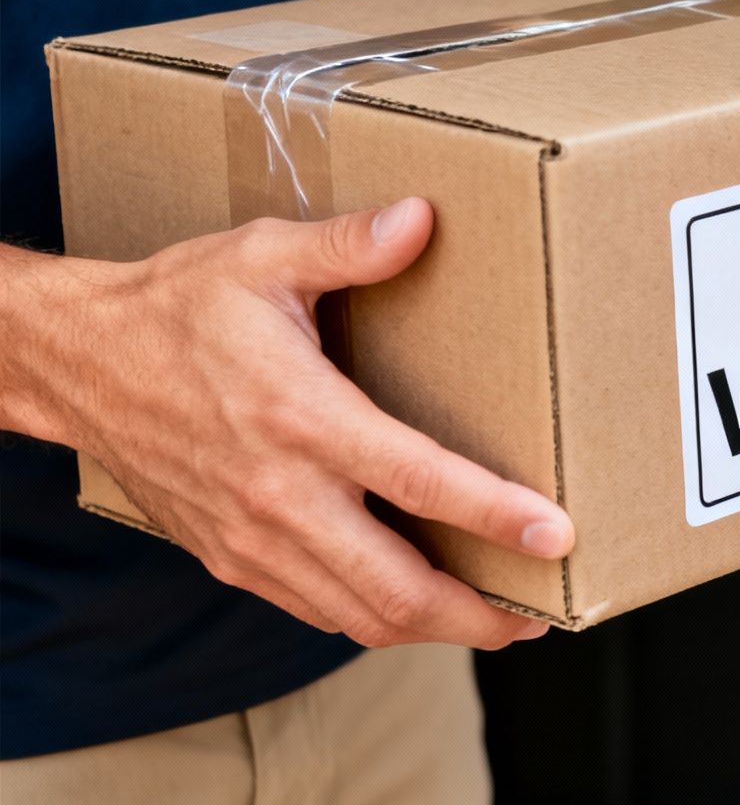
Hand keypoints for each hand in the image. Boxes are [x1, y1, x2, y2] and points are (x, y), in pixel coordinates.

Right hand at [0, 199, 574, 647]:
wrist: (74, 364)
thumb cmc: (176, 306)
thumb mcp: (261, 256)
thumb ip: (346, 245)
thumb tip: (421, 220)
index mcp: (301, 418)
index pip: (418, 482)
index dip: (495, 515)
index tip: (557, 536)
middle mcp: (278, 493)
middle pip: (396, 586)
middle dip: (478, 613)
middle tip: (540, 612)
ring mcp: (251, 538)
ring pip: (359, 614)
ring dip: (434, 627)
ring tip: (496, 619)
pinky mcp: (230, 558)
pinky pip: (317, 609)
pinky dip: (376, 618)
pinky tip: (417, 603)